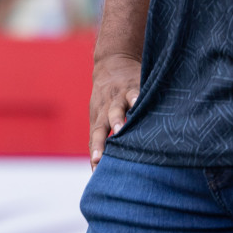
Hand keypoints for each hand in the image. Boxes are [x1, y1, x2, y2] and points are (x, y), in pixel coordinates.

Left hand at [89, 52, 141, 166]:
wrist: (113, 62)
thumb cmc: (107, 99)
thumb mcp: (100, 117)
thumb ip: (100, 140)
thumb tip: (97, 171)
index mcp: (98, 119)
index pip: (94, 140)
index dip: (95, 154)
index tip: (95, 171)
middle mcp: (105, 109)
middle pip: (100, 127)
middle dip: (100, 142)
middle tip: (99, 158)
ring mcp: (118, 97)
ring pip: (116, 109)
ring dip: (117, 119)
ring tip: (119, 129)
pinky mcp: (132, 86)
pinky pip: (134, 92)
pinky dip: (136, 98)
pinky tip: (138, 103)